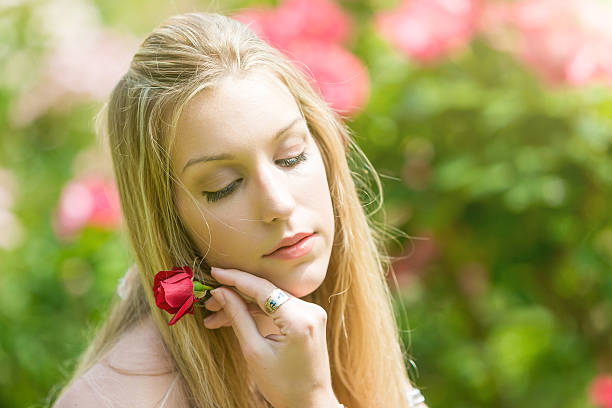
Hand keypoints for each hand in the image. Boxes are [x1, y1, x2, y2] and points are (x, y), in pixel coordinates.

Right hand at [203, 267, 338, 407]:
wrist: (310, 404)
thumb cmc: (282, 385)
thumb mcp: (254, 352)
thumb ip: (238, 317)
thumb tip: (221, 292)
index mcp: (299, 319)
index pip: (262, 288)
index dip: (235, 278)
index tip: (213, 271)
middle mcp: (310, 310)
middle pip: (265, 292)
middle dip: (235, 294)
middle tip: (208, 301)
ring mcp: (312, 312)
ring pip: (270, 299)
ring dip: (244, 304)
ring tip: (214, 315)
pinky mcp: (309, 318)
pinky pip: (279, 307)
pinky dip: (258, 311)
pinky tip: (234, 317)